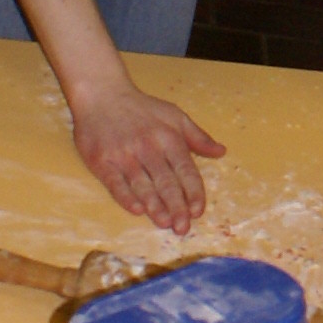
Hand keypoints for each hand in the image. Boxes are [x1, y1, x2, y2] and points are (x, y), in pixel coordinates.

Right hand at [73, 79, 226, 232]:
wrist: (101, 94)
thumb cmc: (141, 108)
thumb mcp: (174, 116)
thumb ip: (197, 136)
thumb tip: (221, 152)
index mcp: (168, 138)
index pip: (185, 169)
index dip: (192, 191)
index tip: (198, 211)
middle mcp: (148, 147)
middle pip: (165, 181)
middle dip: (176, 206)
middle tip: (183, 228)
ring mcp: (124, 155)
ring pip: (142, 185)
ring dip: (155, 205)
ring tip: (165, 222)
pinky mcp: (102, 161)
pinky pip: (115, 183)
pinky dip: (126, 197)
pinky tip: (137, 210)